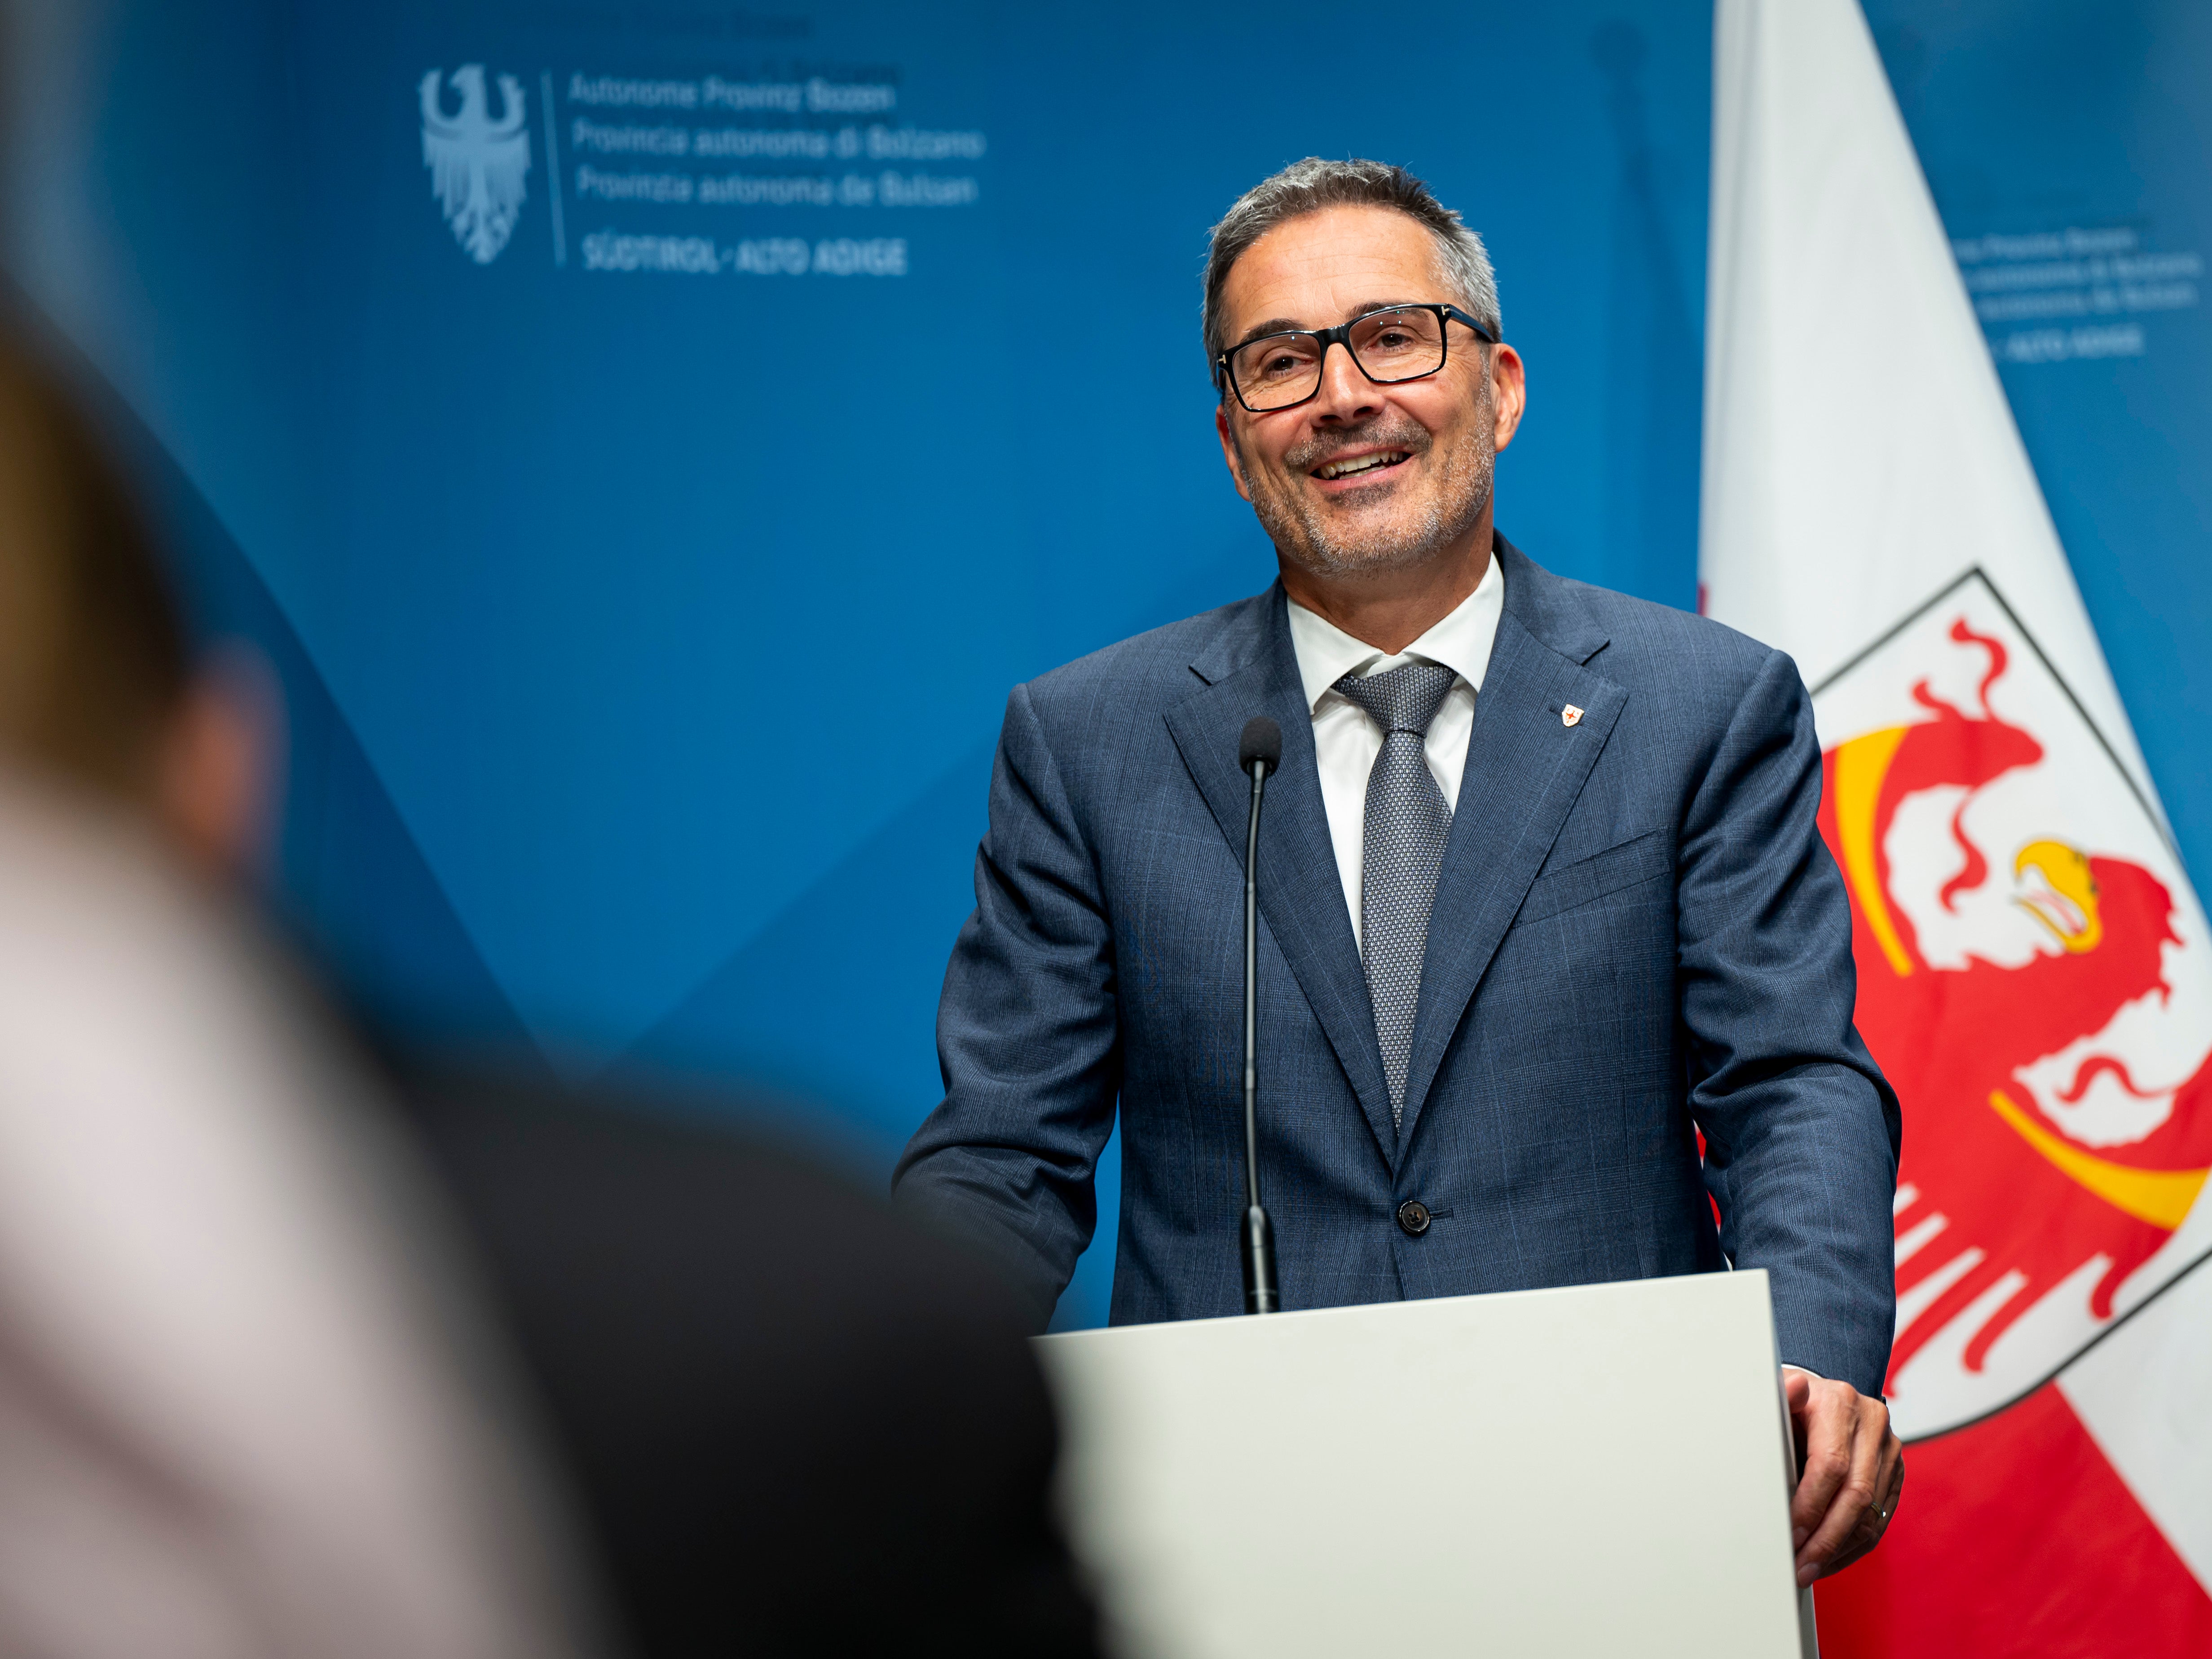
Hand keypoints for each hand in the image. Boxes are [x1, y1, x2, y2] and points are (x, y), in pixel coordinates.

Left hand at [1782, 1365, 1902, 1586]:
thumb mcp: (1779, 1398)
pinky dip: (1853, 1544)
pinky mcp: (1897, 1471)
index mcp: (1840, 1403)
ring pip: (1871, 1513)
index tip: (1791, 1534)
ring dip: (1839, 1548)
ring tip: (1810, 1568)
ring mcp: (1890, 1449)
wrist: (1828, 1395)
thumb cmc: (1795, 1402)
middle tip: (1800, 1566)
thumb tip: (1785, 1395)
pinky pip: (1880, 1518)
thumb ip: (1778, 1403)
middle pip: (1856, 1495)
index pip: (1831, 1464)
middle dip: (1826, 1538)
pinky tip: (1830, 1558)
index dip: (1811, 1505)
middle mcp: (1872, 1424)